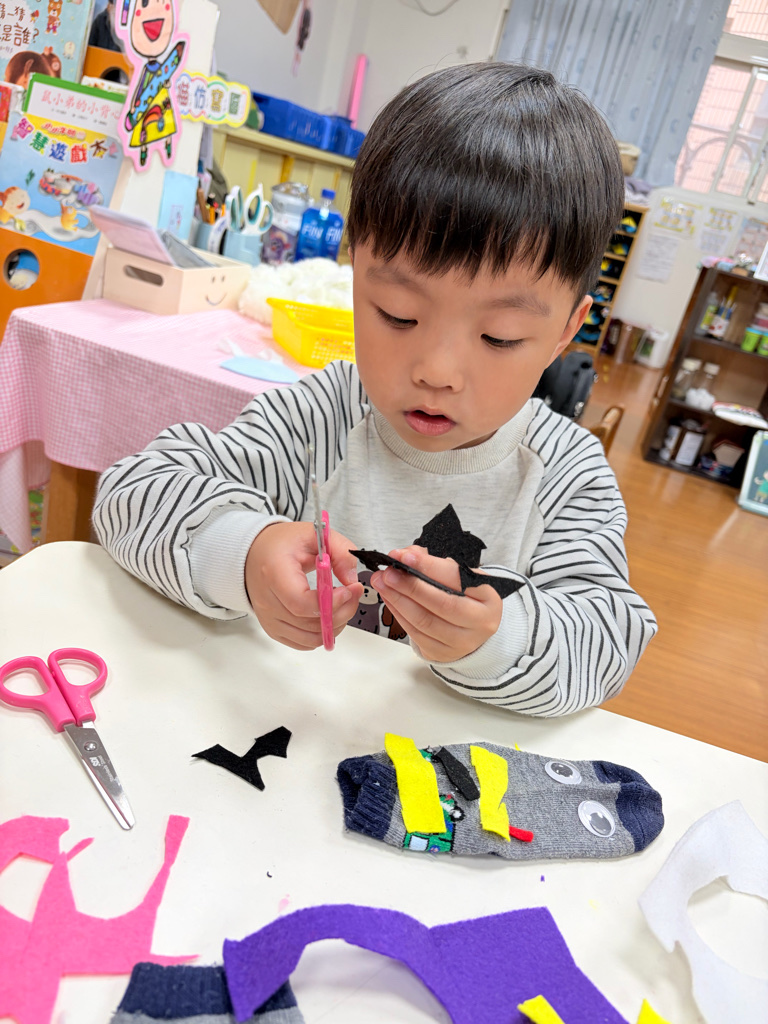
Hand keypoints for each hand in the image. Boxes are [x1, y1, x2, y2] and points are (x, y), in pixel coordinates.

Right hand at [245, 522, 362, 650]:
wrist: (257, 553)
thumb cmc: (283, 544)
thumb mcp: (316, 535)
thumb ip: (341, 552)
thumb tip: (352, 579)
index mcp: (274, 573)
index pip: (301, 603)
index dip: (330, 602)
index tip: (348, 590)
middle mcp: (267, 601)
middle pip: (309, 623)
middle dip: (341, 612)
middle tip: (353, 595)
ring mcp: (269, 618)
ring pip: (310, 638)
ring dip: (334, 625)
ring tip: (342, 605)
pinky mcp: (273, 629)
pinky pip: (303, 643)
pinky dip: (322, 634)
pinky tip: (328, 616)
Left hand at [371, 546, 501, 662]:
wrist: (472, 629)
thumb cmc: (465, 597)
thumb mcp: (458, 576)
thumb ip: (433, 564)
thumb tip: (405, 555)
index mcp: (489, 597)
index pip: (458, 579)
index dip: (429, 567)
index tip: (405, 556)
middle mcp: (480, 623)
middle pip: (442, 604)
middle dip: (410, 586)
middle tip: (388, 572)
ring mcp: (462, 642)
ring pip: (425, 621)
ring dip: (398, 600)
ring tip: (382, 583)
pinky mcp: (442, 654)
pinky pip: (416, 634)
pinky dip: (398, 614)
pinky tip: (389, 599)